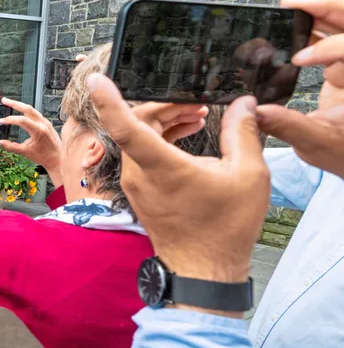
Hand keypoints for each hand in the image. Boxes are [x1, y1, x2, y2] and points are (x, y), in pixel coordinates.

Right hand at [0, 97, 62, 185]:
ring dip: (20, 105)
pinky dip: (26, 110)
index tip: (1, 122)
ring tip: (10, 103)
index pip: (21, 120)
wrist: (58, 158)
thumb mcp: (25, 152)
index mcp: (38, 131)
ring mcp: (46, 122)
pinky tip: (21, 110)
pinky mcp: (46, 123)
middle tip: (4, 100)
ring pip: (32, 109)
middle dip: (14, 103)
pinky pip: (35, 113)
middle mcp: (43, 124)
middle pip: (27, 108)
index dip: (10, 120)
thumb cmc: (43, 156)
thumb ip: (11, 146)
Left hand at [89, 74, 268, 294]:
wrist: (204, 269)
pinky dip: (160, 139)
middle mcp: (139, 174)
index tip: (98, 79)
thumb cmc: (225, 228)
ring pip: (139, 138)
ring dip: (165, 122)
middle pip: (138, 124)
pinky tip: (186, 135)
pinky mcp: (139, 191)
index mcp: (160, 167)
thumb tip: (242, 105)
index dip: (110, 100)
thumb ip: (243, 133)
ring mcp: (135, 183)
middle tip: (196, 103)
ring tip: (198, 116)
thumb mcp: (248, 175)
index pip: (126, 127)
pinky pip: (141, 154)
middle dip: (165, 106)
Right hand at [252, 0, 343, 177]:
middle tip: (291, 5)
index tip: (298, 59)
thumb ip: (288, 126)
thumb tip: (256, 111)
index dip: (326, 48)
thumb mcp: (317, 144)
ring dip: (318, 14)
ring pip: (343, 24)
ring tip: (288, 10)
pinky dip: (313, 30)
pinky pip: (333, 37)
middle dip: (324, 8)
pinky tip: (292, 34)